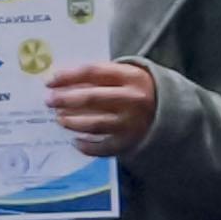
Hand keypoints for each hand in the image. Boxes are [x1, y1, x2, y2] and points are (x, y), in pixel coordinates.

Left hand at [44, 59, 161, 157]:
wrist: (171, 111)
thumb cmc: (137, 89)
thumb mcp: (126, 75)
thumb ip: (100, 76)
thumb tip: (61, 82)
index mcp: (131, 76)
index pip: (92, 72)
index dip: (68, 76)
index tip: (50, 81)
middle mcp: (132, 99)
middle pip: (91, 98)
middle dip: (65, 100)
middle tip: (49, 101)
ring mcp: (132, 122)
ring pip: (95, 124)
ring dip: (72, 122)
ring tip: (60, 119)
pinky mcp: (131, 142)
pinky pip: (103, 147)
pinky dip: (87, 146)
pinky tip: (75, 142)